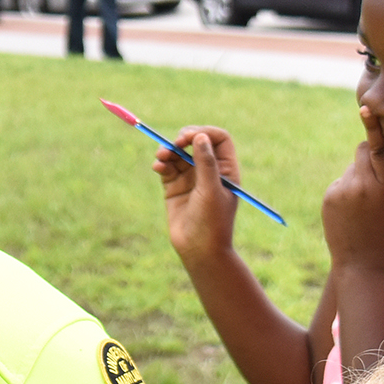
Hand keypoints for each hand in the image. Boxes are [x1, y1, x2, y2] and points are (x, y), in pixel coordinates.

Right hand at [158, 124, 240, 267]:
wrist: (199, 251)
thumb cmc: (212, 222)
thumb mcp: (211, 190)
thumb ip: (206, 163)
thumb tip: (200, 136)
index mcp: (226, 169)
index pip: (218, 139)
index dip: (204, 133)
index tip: (189, 138)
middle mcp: (209, 171)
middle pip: (196, 142)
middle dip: (183, 139)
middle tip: (174, 144)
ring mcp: (191, 179)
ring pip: (178, 154)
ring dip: (168, 151)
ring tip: (161, 156)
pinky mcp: (174, 188)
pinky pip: (167, 168)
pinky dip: (161, 163)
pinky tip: (158, 167)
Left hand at [321, 105, 383, 276]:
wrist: (362, 267)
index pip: (379, 150)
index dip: (374, 128)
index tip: (367, 108)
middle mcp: (361, 187)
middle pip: (363, 151)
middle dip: (372, 156)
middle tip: (380, 178)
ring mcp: (342, 192)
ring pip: (353, 167)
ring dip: (361, 176)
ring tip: (367, 205)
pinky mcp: (328, 197)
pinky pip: (341, 182)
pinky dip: (348, 189)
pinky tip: (354, 211)